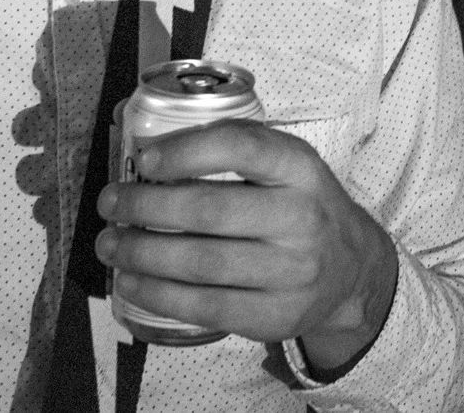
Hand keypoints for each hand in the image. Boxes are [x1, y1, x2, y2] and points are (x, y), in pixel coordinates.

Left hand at [97, 119, 397, 374]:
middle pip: (209, 210)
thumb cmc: (301, 207)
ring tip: (111, 244)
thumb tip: (154, 150)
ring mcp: (292, 271)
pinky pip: (205, 306)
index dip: (187, 151)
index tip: (145, 159)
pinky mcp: (276, 315)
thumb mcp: (289, 166)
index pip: (244, 148)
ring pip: (200, 263)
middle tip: (111, 203)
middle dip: (146, 207)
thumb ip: (239, 151)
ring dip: (141, 254)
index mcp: (302, 169)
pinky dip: (158, 294)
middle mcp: (302, 217)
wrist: (352, 269)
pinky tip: (132, 281)